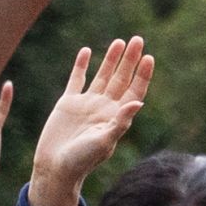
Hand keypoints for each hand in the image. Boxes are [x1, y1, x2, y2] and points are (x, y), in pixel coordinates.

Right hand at [26, 39, 153, 205]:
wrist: (56, 167)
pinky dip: (81, 65)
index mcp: (117, 116)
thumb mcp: (104, 141)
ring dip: (111, 59)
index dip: (143, 74)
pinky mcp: (68, 102)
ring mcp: (87, 103)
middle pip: (121, 78)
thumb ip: (120, 122)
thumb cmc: (82, 160)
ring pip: (102, 75)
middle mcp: (105, 107)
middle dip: (130, 60)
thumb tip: (138, 102)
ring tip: (120, 42)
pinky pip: (76, 79)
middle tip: (138, 39)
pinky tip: (87, 51)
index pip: (135, 90)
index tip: (149, 56)